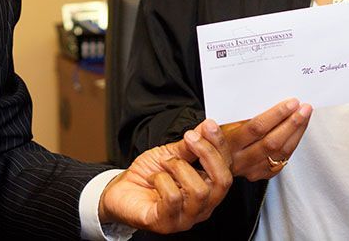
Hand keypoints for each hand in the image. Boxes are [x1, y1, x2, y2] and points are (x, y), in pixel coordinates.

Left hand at [98, 118, 232, 233]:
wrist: (121, 191)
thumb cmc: (147, 175)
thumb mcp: (170, 154)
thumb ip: (190, 145)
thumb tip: (206, 127)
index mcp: (207, 188)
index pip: (226, 168)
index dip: (219, 145)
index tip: (209, 126)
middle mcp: (202, 206)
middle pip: (222, 182)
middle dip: (207, 153)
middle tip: (190, 137)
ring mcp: (186, 217)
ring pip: (199, 191)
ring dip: (179, 167)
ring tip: (165, 163)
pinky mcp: (166, 223)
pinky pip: (173, 198)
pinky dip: (161, 180)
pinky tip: (154, 178)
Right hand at [219, 98, 312, 180]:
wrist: (208, 161)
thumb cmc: (213, 136)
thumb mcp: (218, 124)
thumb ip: (238, 116)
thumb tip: (266, 98)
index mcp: (228, 144)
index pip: (256, 128)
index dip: (276, 115)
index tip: (291, 103)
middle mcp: (240, 160)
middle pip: (272, 142)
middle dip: (292, 123)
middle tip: (304, 108)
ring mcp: (251, 170)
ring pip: (281, 153)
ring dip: (296, 133)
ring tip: (305, 116)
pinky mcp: (260, 175)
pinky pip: (282, 161)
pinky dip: (292, 144)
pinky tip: (298, 132)